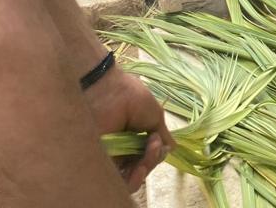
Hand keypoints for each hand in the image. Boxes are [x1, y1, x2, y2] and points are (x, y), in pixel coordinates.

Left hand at [84, 65, 174, 190]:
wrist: (109, 92)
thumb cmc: (131, 97)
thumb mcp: (154, 115)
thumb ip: (162, 135)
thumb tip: (172, 148)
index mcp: (135, 137)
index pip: (149, 156)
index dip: (157, 153)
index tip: (157, 140)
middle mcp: (124, 149)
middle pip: (143, 167)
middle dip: (153, 160)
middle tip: (153, 145)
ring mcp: (113, 157)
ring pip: (134, 176)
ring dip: (146, 168)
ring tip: (148, 154)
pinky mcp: (103, 165)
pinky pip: (120, 182)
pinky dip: (134, 179)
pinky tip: (140, 167)